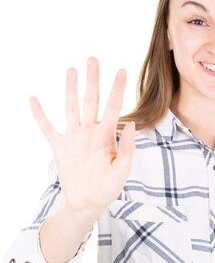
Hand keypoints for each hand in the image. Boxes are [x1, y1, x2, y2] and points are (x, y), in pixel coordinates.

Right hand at [29, 56, 135, 214]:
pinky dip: (40, 115)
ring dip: (71, 89)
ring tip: (71, 70)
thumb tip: (132, 123)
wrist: (88, 203)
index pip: (113, 106)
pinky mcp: (60, 147)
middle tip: (92, 59)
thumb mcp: (122, 170)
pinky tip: (34, 100)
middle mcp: (90, 132)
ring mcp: (74, 138)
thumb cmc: (108, 187)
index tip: (121, 70)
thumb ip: (127, 148)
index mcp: (107, 135)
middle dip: (93, 80)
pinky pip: (47, 128)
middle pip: (91, 100)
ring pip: (72, 107)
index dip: (117, 88)